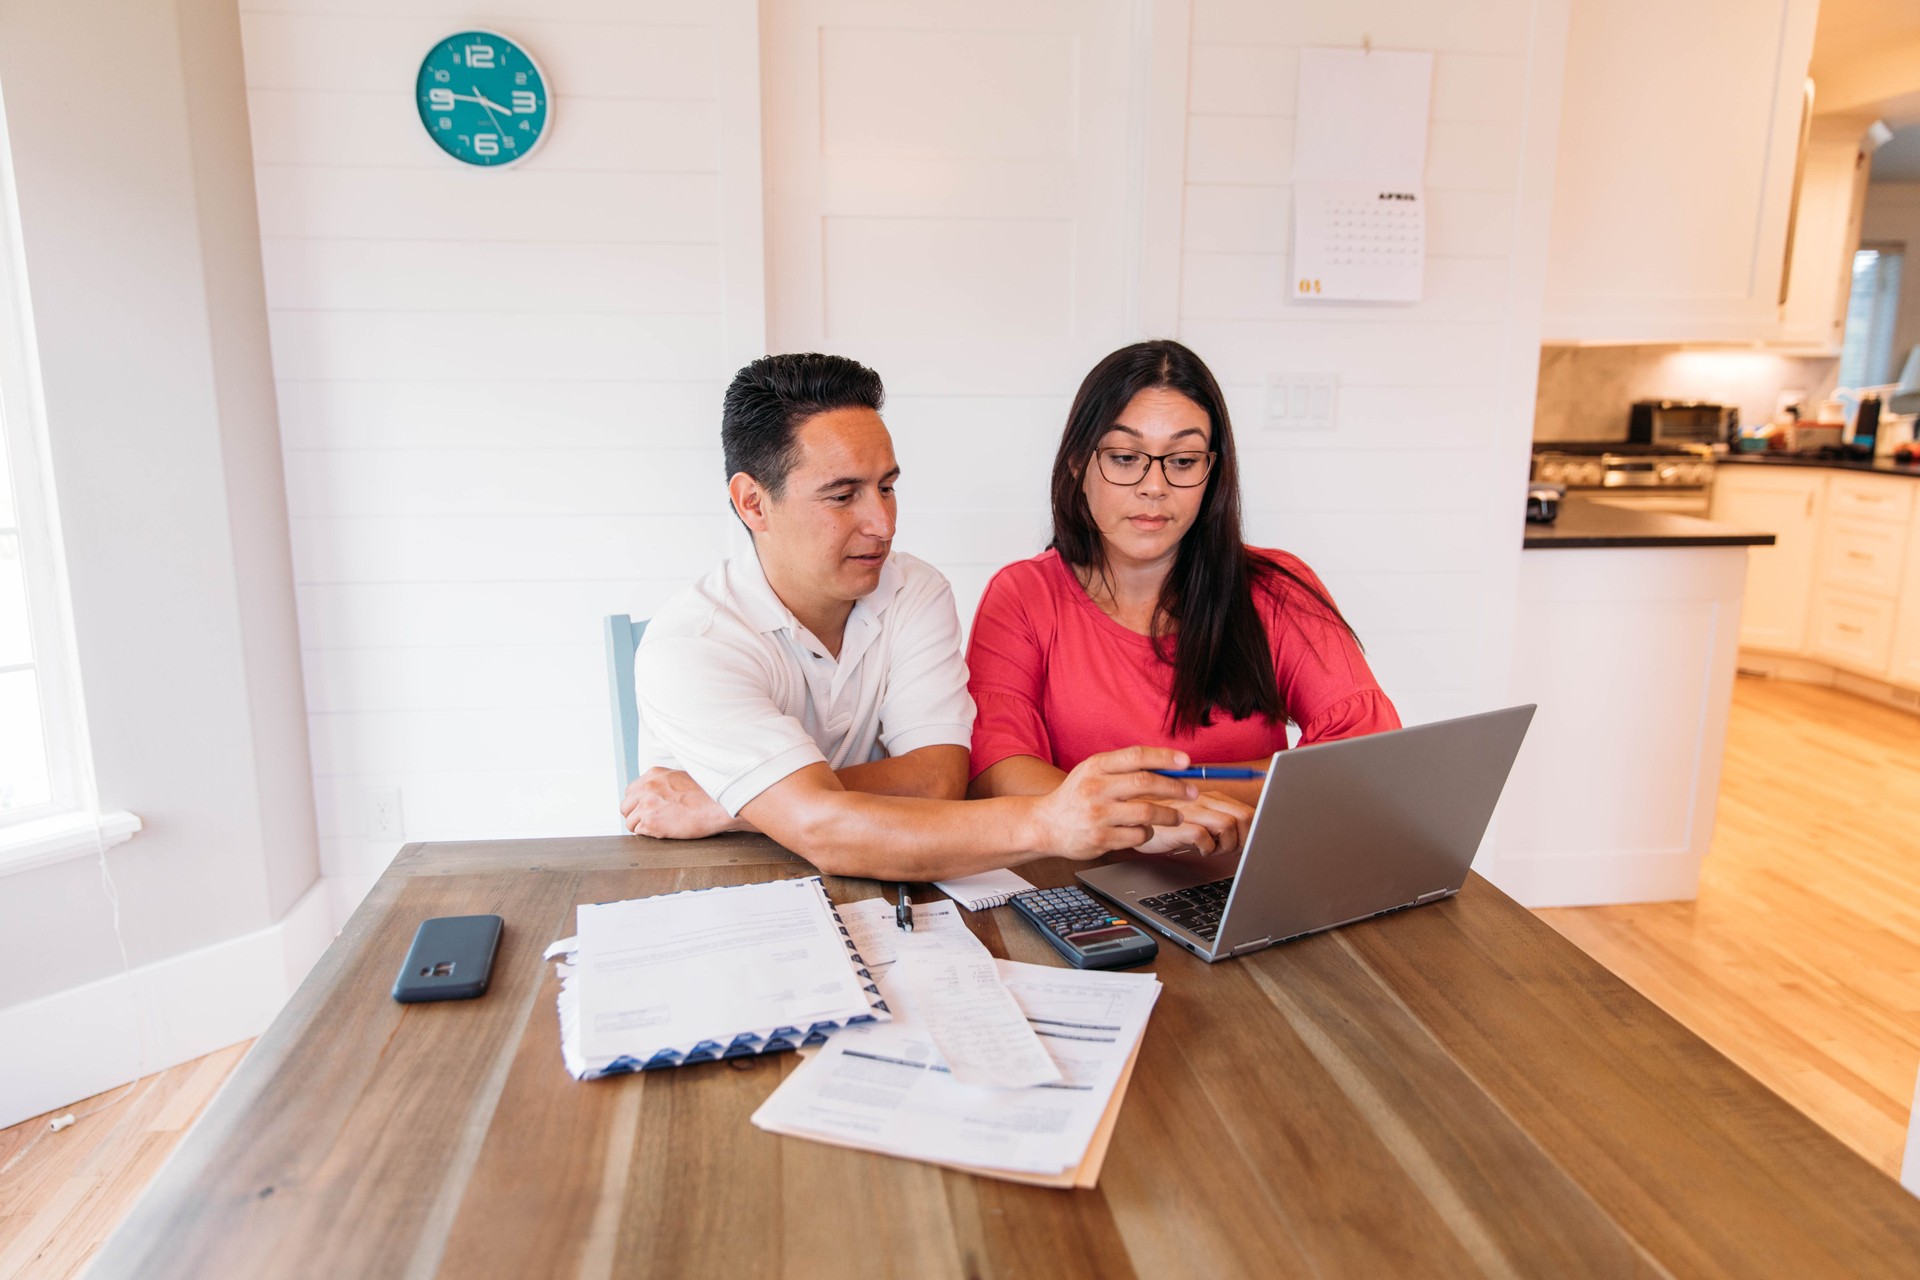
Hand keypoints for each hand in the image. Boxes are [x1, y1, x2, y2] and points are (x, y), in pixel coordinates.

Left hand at [620, 768, 739, 838]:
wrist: (719, 807)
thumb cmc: (707, 795)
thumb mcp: (680, 778)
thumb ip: (662, 784)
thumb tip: (655, 796)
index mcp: (653, 775)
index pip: (631, 791)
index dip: (637, 803)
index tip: (646, 809)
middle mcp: (646, 788)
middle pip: (625, 806)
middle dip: (635, 815)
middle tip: (650, 820)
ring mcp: (647, 805)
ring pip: (630, 822)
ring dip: (642, 827)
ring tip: (660, 827)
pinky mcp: (651, 823)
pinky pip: (639, 833)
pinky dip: (649, 835)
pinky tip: (665, 831)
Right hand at [1030, 746, 1196, 860]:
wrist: (1045, 825)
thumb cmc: (1076, 796)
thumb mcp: (1092, 772)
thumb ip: (1123, 767)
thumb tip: (1169, 766)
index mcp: (1095, 766)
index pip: (1136, 756)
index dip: (1165, 757)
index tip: (1186, 762)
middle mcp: (1096, 788)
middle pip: (1145, 783)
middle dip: (1176, 788)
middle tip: (1193, 792)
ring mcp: (1098, 815)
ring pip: (1147, 813)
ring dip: (1169, 815)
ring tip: (1177, 816)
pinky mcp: (1101, 839)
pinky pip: (1138, 835)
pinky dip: (1148, 833)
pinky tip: (1147, 830)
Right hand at [1133, 790, 1254, 856]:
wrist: (1137, 824)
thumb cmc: (1173, 826)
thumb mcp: (1202, 820)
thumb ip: (1223, 822)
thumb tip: (1251, 834)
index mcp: (1214, 798)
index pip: (1248, 811)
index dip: (1253, 832)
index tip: (1246, 844)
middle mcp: (1204, 800)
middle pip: (1244, 817)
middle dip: (1244, 839)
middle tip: (1230, 850)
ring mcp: (1191, 811)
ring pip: (1228, 825)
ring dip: (1226, 845)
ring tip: (1212, 849)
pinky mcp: (1179, 825)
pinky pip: (1203, 836)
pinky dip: (1206, 848)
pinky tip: (1199, 850)